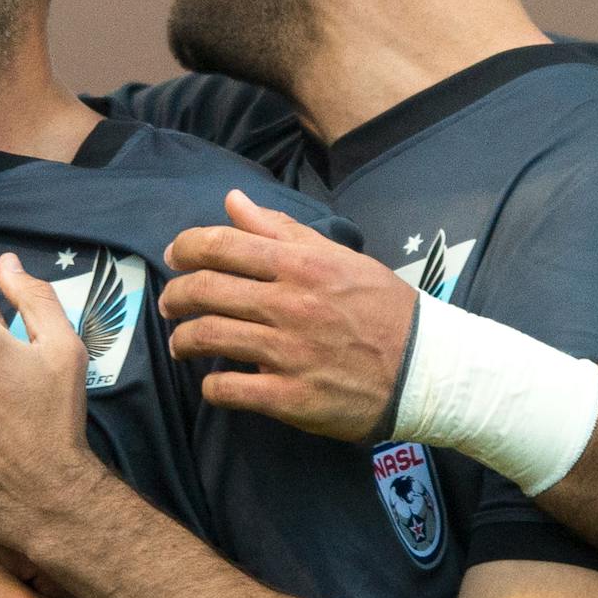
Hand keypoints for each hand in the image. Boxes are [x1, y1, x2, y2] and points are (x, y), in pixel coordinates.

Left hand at [161, 189, 411, 440]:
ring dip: (183, 339)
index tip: (176, 255)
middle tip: (171, 302)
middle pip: (206, 290)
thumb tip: (234, 200)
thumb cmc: (382, 307)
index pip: (223, 245)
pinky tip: (214, 383)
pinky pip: (229, 389)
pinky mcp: (291, 397)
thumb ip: (281, 230)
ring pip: (208, 337)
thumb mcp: (339, 257)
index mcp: (301, 266)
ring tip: (182, 343)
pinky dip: (211, 386)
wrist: (426, 370)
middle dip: (176, 295)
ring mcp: (288, 353)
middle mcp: (290, 304)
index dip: (187, 247)